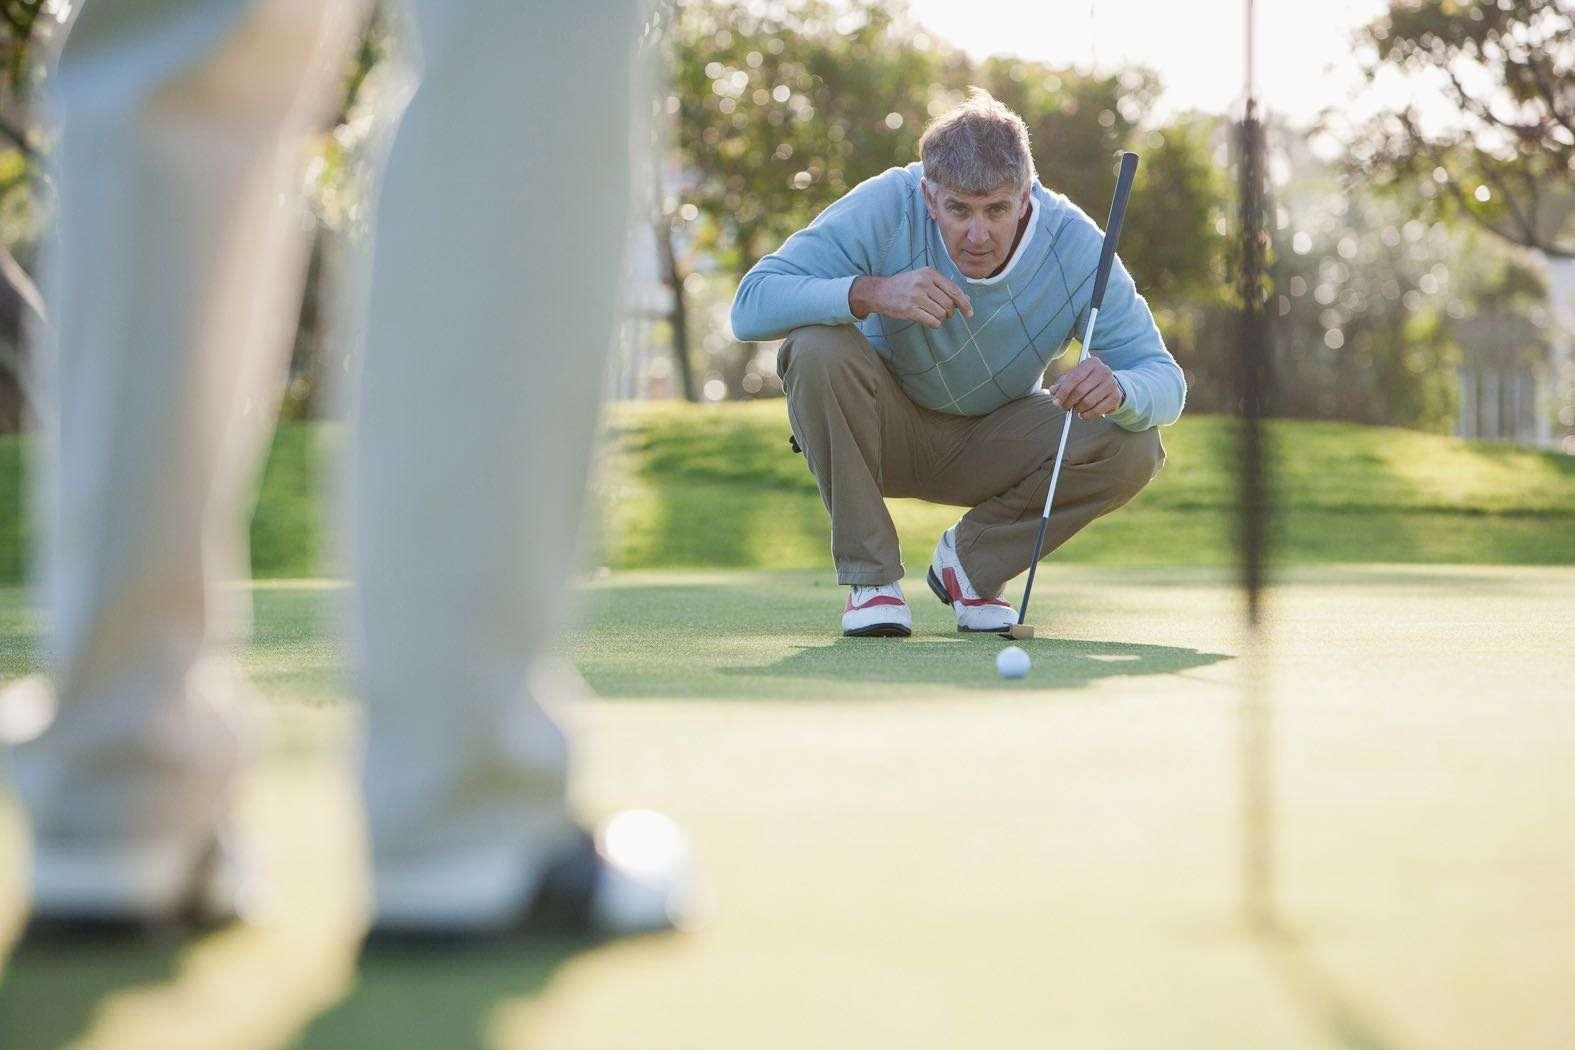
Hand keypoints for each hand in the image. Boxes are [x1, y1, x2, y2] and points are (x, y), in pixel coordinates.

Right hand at [850, 268, 972, 328]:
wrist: (880, 291)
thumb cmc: (904, 286)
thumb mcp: (923, 279)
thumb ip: (943, 287)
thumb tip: (965, 299)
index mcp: (929, 273)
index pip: (954, 290)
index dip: (964, 303)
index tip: (969, 313)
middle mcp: (923, 283)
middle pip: (949, 303)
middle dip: (950, 312)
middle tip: (945, 314)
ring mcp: (916, 296)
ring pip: (941, 313)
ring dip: (941, 318)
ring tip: (933, 315)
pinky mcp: (910, 309)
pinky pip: (932, 321)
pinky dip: (934, 324)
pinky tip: (929, 321)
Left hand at [1049, 357, 1123, 419]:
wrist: (1109, 385)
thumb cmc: (1086, 381)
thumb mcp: (1073, 378)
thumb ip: (1061, 384)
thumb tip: (1053, 391)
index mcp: (1091, 363)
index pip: (1074, 378)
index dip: (1063, 391)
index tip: (1056, 401)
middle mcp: (1103, 371)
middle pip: (1080, 391)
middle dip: (1069, 402)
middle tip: (1064, 407)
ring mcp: (1111, 384)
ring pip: (1088, 402)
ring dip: (1078, 409)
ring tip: (1075, 409)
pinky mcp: (1115, 397)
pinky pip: (1097, 411)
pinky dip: (1086, 416)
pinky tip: (1083, 414)